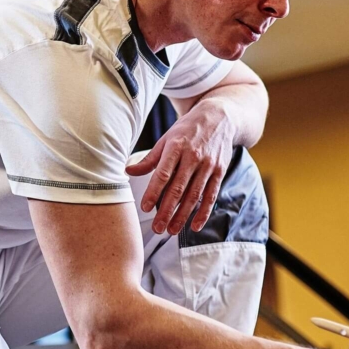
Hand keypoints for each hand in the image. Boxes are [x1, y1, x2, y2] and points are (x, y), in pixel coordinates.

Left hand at [126, 100, 235, 235]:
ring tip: (172, 230)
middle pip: (178, 188)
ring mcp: (208, 165)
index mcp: (176, 147)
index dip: (154, 192)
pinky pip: (211, 195)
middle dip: (167, 211)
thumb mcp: (166, 139)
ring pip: (195, 195)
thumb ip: (149, 159)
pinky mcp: (219, 172)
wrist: (219, 118)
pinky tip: (195, 226)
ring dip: (183, 216)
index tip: (145, 207)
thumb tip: (128, 171)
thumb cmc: (187, 130)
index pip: (163, 173)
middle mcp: (193, 157)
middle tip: (158, 228)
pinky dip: (204, 212)